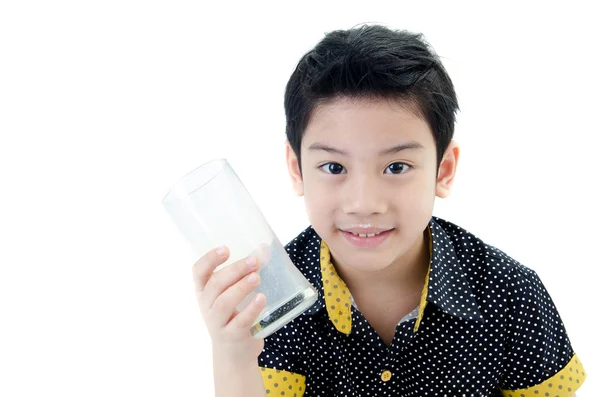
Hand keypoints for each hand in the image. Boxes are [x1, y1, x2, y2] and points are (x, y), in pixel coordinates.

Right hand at [192, 246, 266, 363]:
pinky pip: (239, 322)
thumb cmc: (234, 315)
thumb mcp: (235, 294)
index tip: (226, 249)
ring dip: (240, 288)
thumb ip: (247, 272)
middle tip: (254, 261)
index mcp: (204, 292)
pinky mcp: (232, 336)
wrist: (234, 354)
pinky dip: (251, 309)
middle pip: (215, 285)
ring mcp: (217, 323)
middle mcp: (207, 306)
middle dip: (235, 270)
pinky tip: (261, 299)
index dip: (209, 259)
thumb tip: (264, 249)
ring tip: (256, 278)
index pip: (198, 272)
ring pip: (223, 303)